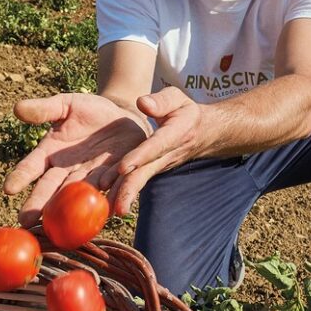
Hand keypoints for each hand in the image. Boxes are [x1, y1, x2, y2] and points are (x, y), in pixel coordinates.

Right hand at [3, 93, 147, 226]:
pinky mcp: (115, 179)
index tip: (8, 188)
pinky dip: (110, 201)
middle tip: (25, 221)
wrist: (122, 116)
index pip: (31, 167)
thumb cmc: (89, 111)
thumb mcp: (66, 105)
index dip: (20, 177)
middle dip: (39, 205)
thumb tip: (17, 108)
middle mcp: (67, 172)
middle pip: (51, 190)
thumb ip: (44, 110)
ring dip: (71, 210)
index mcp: (50, 154)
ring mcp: (91, 178)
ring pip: (78, 196)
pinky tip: (108, 211)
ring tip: (62, 225)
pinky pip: (111, 190)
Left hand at [108, 86, 205, 215]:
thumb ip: (162, 100)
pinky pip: (137, 180)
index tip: (124, 167)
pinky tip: (109, 206)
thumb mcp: (178, 98)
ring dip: (126, 195)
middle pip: (146, 172)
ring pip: (141, 180)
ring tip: (112, 211)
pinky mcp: (151, 170)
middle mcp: (166, 154)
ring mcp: (159, 165)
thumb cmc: (185, 112)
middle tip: (119, 206)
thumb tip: (143, 103)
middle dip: (131, 188)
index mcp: (174, 134)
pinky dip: (124, 193)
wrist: (202, 132)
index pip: (156, 146)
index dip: (140, 156)